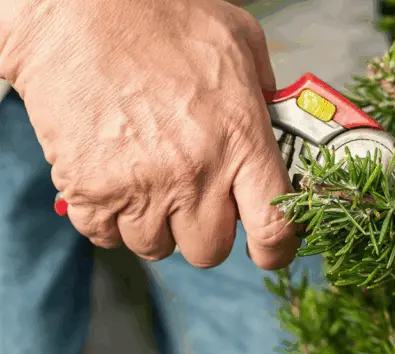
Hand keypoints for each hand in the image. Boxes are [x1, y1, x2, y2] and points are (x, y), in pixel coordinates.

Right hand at [0, 0, 297, 268]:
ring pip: (157, 247)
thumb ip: (266, 92)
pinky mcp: (90, 192)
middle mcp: (194, 174)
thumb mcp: (238, 42)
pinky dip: (111, 218)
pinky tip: (116, 179)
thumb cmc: (162, 17)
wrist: (77, 12)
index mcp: (241, 141)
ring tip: (151, 178)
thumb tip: (277, 126)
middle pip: (211, 250)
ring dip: (157, 223)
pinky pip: (107, 237)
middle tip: (197, 196)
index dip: (277, 250)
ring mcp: (140, 188)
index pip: (274, 230)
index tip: (271, 248)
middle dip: (208, 229)